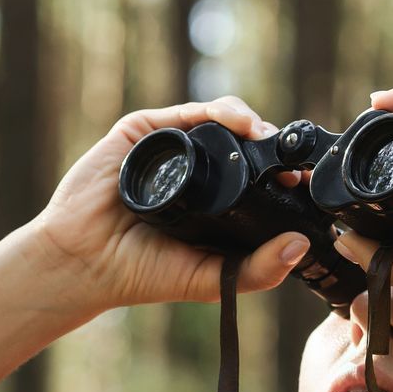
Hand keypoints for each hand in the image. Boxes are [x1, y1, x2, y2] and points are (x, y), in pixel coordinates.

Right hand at [21, 96, 315, 312]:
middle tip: (295, 161)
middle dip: (274, 147)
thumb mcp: (211, 278)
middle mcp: (197, 172)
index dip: (286, 175)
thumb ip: (257, 270)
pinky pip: (191, 113)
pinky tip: (241, 125)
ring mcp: (172, 149)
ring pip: (223, 123)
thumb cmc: (142, 273)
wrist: (84, 261)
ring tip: (268, 139)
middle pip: (245, 145)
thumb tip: (301, 246)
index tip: (308, 183)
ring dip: (253, 125)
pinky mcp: (147, 131)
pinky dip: (222, 113)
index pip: (259, 178)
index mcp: (215, 202)